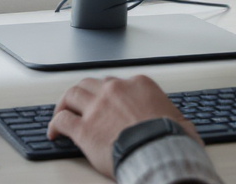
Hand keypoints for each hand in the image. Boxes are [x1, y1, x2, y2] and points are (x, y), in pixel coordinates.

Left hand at [47, 75, 199, 177]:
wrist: (158, 153)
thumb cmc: (170, 139)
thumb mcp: (179, 119)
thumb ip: (172, 115)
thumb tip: (181, 125)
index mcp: (138, 84)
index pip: (116, 82)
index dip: (109, 93)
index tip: (107, 103)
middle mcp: (114, 90)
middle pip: (90, 83)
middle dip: (84, 92)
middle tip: (79, 102)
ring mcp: (97, 107)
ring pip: (72, 94)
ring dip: (65, 103)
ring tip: (61, 111)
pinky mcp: (84, 128)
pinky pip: (62, 120)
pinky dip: (55, 124)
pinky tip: (54, 132)